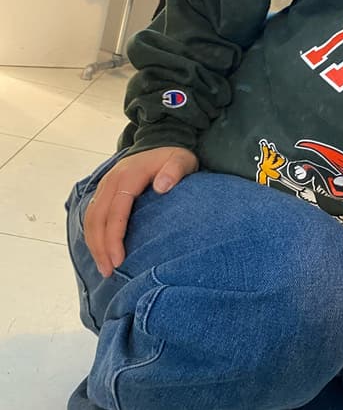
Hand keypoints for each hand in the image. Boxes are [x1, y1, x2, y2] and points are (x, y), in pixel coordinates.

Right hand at [84, 146, 197, 276]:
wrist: (162, 141)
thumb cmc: (174, 156)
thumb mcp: (181, 160)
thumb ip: (174, 171)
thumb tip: (162, 187)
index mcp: (129, 176)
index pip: (116, 211)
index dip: (115, 237)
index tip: (119, 259)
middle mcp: (112, 180)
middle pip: (98, 218)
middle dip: (101, 247)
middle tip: (109, 272)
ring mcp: (106, 184)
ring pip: (91, 218)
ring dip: (94, 244)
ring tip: (103, 267)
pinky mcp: (105, 190)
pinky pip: (93, 214)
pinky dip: (93, 233)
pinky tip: (100, 250)